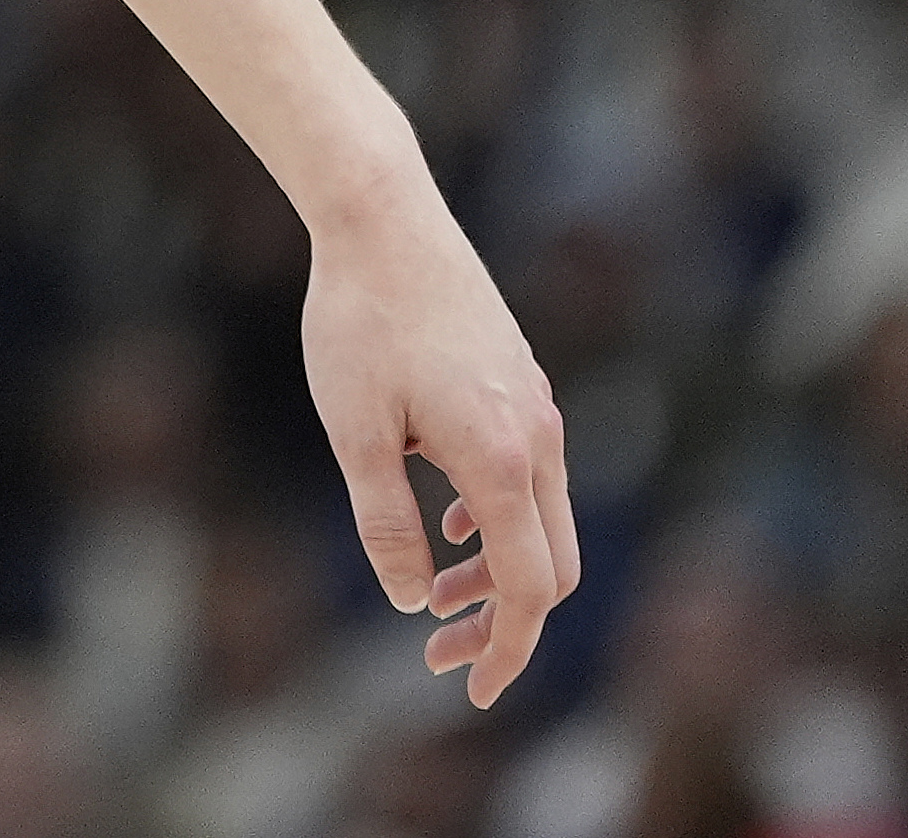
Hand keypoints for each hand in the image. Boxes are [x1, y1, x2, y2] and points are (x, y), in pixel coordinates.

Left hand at [303, 171, 580, 706]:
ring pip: (544, 521)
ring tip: (431, 593)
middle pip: (552, 566)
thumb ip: (386, 521)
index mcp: (502, 460)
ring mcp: (536, 408)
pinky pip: (532, 478)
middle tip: (435, 651)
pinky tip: (450, 522)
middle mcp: (538, 438)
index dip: (506, 650)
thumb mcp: (356, 431)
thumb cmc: (358, 321)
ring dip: (497, 570)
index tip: (469, 691)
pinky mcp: (521, 383)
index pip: (530, 589)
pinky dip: (500, 519)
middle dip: (502, 620)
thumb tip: (408, 598)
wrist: (382, 217)